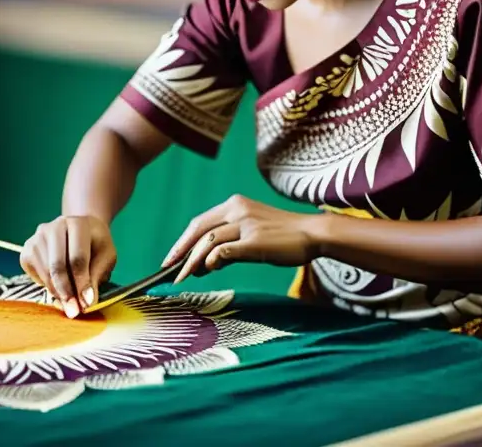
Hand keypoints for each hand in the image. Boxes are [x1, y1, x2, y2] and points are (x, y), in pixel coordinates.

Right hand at [19, 215, 116, 317]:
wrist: (80, 231)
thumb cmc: (95, 245)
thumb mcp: (106, 256)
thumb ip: (97, 275)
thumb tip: (87, 302)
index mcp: (77, 223)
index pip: (77, 257)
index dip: (81, 283)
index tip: (86, 303)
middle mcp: (54, 226)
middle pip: (57, 265)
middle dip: (66, 292)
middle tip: (74, 311)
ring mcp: (38, 237)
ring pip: (45, 273)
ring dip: (58, 293)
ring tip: (70, 302)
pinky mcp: (27, 249)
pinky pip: (35, 275)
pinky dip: (47, 286)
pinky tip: (59, 287)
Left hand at [163, 194, 320, 283]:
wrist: (312, 233)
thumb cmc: (284, 235)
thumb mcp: (253, 229)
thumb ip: (230, 240)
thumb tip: (205, 262)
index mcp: (235, 204)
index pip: (199, 222)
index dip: (183, 241)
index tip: (172, 258)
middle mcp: (237, 209)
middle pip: (198, 229)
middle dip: (180, 251)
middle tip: (168, 270)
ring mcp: (245, 224)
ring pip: (207, 241)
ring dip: (192, 261)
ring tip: (185, 277)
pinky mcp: (254, 241)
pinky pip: (224, 250)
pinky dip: (211, 260)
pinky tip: (208, 271)